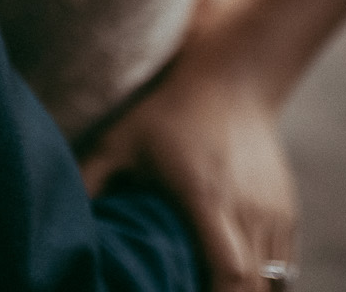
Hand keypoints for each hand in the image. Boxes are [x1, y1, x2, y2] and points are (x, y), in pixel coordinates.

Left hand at [79, 62, 297, 290]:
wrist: (232, 75)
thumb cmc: (168, 109)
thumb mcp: (120, 140)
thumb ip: (89, 180)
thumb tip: (57, 220)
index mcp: (208, 200)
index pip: (229, 274)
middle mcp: (249, 212)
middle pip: (255, 290)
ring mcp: (275, 214)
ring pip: (275, 285)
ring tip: (206, 290)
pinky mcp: (287, 214)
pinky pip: (284, 271)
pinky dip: (263, 286)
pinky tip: (232, 286)